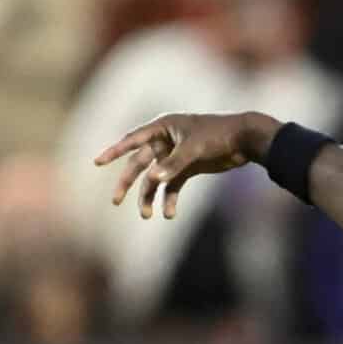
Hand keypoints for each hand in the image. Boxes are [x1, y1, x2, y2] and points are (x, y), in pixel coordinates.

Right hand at [94, 112, 273, 219]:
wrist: (245, 140)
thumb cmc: (219, 136)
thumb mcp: (194, 149)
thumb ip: (173, 164)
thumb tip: (153, 179)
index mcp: (162, 128)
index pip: (132, 140)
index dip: (114, 151)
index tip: (97, 162)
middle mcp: (165, 141)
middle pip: (140, 164)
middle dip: (128, 183)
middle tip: (116, 200)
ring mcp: (175, 156)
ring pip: (155, 179)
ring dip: (151, 196)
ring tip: (148, 215)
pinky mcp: (187, 168)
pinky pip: (173, 186)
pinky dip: (170, 199)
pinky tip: (169, 213)